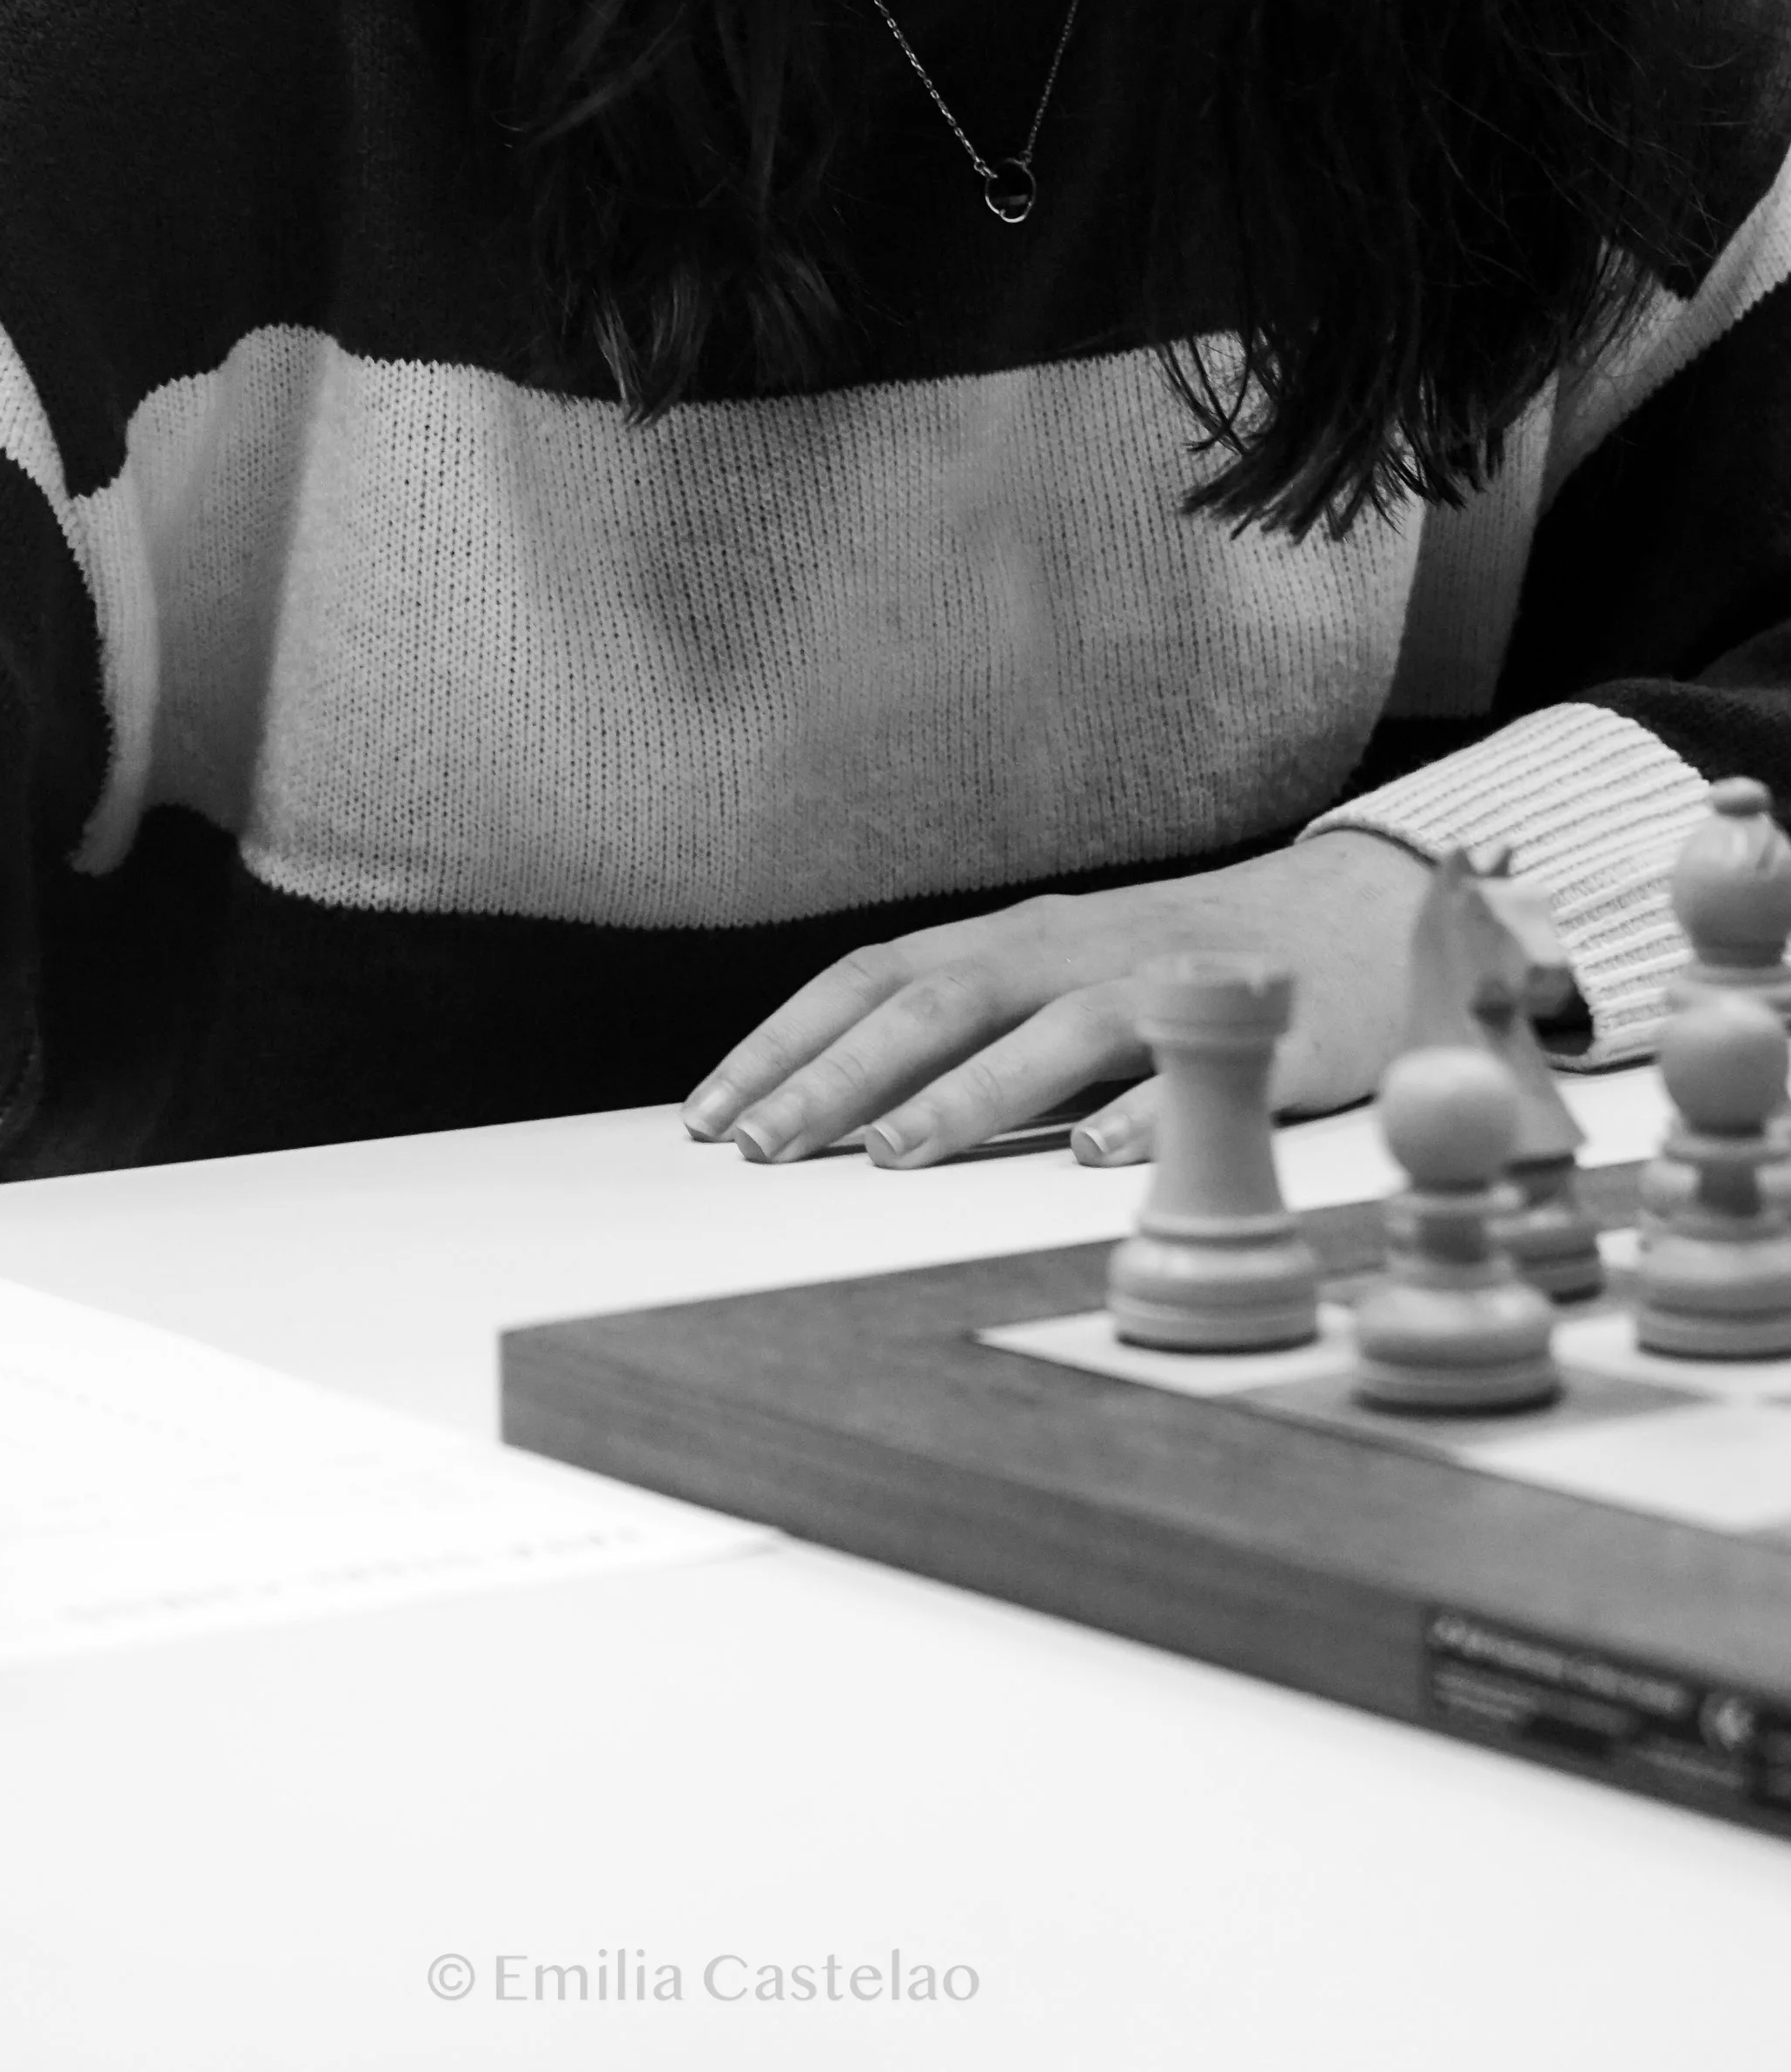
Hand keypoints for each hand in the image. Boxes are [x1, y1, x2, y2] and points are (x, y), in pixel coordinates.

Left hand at [682, 831, 1429, 1169]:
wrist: (1361, 913)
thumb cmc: (1183, 961)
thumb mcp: (1060, 979)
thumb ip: (972, 1028)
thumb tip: (842, 1101)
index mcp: (1015, 939)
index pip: (874, 977)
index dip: (787, 1039)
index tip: (711, 1114)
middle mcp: (1072, 948)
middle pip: (940, 1002)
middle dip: (841, 1075)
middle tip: (764, 1147)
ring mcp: (1166, 982)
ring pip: (1054, 1031)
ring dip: (968, 1093)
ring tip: (894, 1151)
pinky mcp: (1262, 1031)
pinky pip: (1195, 1072)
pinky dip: (1142, 1111)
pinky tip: (1092, 1157)